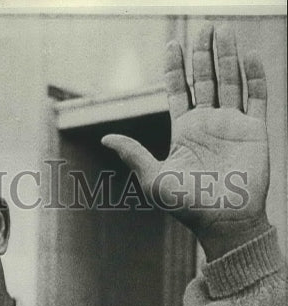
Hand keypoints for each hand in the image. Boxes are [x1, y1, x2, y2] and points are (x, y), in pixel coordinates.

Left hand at [102, 25, 270, 259]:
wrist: (223, 222)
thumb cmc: (186, 206)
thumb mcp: (153, 180)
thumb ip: (133, 155)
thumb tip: (105, 138)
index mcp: (184, 132)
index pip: (179, 91)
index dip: (176, 68)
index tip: (173, 43)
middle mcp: (208, 124)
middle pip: (206, 79)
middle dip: (204, 53)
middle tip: (204, 26)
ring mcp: (233, 125)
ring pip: (231, 81)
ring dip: (227, 56)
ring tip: (223, 29)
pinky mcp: (256, 131)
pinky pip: (257, 97)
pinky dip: (254, 76)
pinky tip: (249, 56)